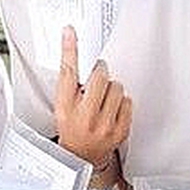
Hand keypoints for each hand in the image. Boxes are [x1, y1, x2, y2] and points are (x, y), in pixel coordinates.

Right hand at [54, 27, 130, 169]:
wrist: (81, 158)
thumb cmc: (71, 128)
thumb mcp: (61, 106)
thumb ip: (69, 84)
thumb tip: (74, 53)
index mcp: (65, 107)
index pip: (67, 72)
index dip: (69, 49)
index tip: (70, 32)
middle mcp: (84, 116)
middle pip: (99, 76)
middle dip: (99, 73)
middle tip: (96, 79)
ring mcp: (104, 125)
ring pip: (117, 86)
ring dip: (111, 88)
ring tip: (103, 100)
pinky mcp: (120, 131)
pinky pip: (127, 101)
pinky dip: (121, 102)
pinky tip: (111, 110)